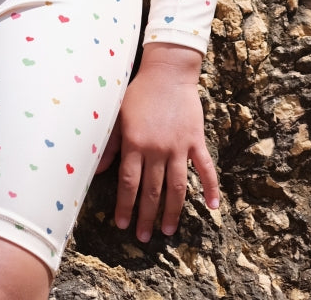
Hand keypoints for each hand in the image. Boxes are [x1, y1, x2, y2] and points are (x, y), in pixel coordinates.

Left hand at [97, 43, 218, 241]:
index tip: (122, 224)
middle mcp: (157, 149)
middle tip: (143, 238)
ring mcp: (178, 146)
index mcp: (135, 143)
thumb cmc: (139, 92)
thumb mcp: (117, 115)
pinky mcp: (195, 140)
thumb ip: (109, 144)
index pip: (129, 183)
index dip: (125, 205)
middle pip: (151, 190)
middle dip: (146, 216)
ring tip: (168, 231)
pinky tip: (213, 207)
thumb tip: (97, 170)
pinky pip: (205, 168)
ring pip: (176, 187)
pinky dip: (210, 187)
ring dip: (172, 212)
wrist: (168, 73)